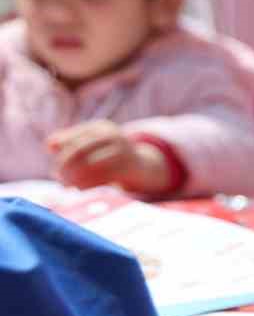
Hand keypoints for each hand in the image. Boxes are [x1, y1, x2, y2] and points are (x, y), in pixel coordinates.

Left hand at [46, 121, 175, 194]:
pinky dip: (88, 184)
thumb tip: (49, 145)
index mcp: (101, 126)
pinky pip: (102, 177)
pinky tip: (80, 189)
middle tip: (58, 179)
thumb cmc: (108, 154)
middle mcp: (112, 135)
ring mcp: (122, 150)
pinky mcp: (128, 167)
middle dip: (65, 167)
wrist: (142, 166)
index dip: (60, 155)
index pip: (72, 139)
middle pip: (79, 149)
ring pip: (89, 164)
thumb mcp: (91, 144)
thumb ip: (68, 141)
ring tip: (66, 186)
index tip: (54, 169)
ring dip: (74, 177)